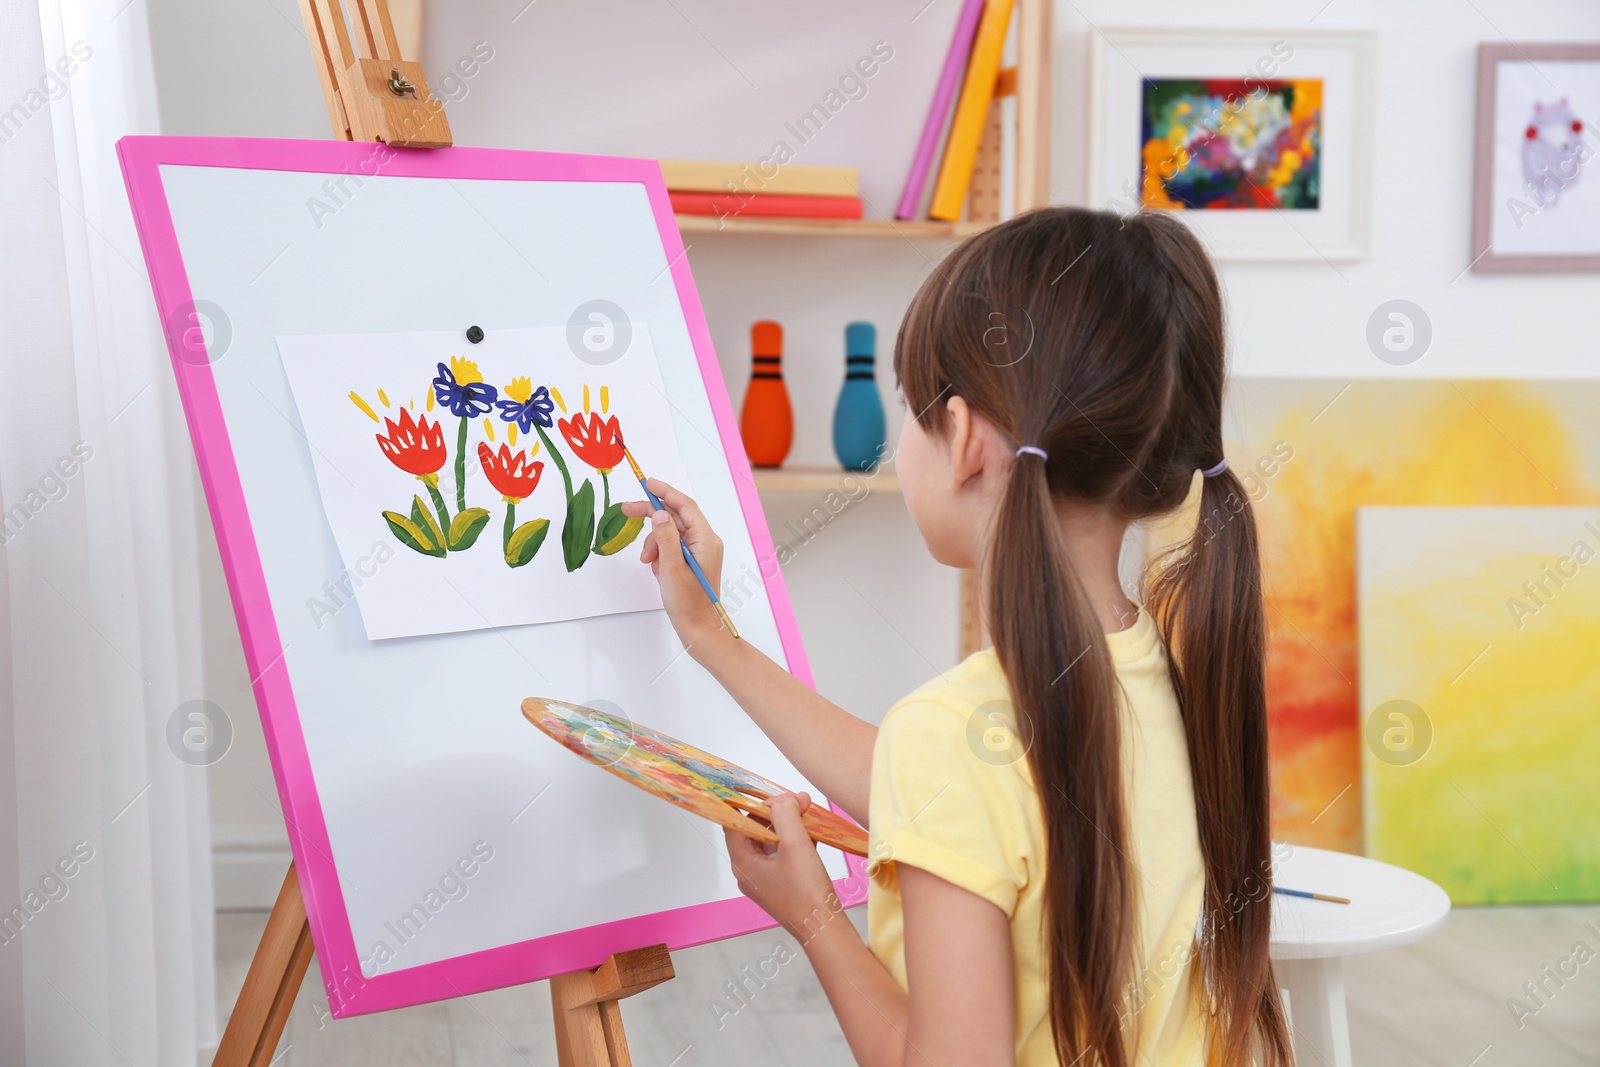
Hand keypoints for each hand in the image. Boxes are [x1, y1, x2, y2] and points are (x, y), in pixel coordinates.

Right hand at [621, 479, 728, 646]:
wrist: (698, 628)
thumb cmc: (688, 603)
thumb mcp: (672, 569)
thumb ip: (665, 539)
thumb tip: (659, 514)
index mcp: (706, 539)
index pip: (685, 506)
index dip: (665, 492)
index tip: (647, 483)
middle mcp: (704, 541)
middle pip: (674, 517)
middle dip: (651, 515)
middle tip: (627, 511)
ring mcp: (698, 551)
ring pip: (668, 533)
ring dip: (653, 542)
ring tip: (648, 561)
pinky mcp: (690, 560)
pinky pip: (670, 547)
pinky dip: (658, 553)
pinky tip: (656, 569)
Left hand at [724, 793, 841, 941]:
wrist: (823, 927)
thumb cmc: (805, 890)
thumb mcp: (795, 845)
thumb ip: (786, 815)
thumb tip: (783, 798)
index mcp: (743, 862)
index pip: (735, 824)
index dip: (750, 805)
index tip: (769, 793)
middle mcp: (749, 870)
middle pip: (755, 831)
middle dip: (776, 812)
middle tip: (798, 800)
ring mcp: (766, 878)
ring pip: (772, 842)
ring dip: (789, 825)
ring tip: (809, 812)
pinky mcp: (782, 884)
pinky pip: (783, 855)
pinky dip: (795, 840)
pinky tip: (813, 832)